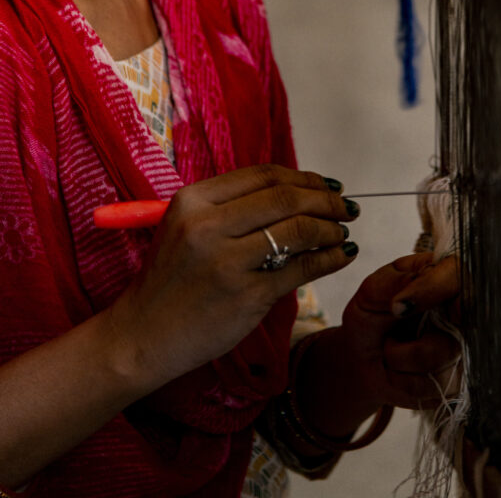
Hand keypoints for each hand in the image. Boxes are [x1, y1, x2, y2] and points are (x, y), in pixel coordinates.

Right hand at [105, 164, 358, 389]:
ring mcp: (227, 261)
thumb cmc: (170, 281)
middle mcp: (208, 225)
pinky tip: (341, 255)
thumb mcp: (187, 228)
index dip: (303, 178)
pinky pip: (300, 268)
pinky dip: (329, 258)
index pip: (263, 175)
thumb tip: (295, 192)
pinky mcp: (246, 295)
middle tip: (347, 206)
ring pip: (297, 229)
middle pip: (285, 197)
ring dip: (330, 228)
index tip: (326, 186)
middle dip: (325, 199)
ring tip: (343, 231)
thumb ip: (231, 207)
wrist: (141, 336)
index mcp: (193, 200)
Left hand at [339, 253, 462, 411]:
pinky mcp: (458, 381)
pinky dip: (404, 380)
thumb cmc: (371, 316)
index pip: (457, 274)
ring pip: (439, 355)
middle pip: (460, 319)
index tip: (399, 306)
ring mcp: (463, 347)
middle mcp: (462, 310)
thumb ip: (398, 281)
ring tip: (390, 347)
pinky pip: (435, 384)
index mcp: (444, 275)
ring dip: (399, 356)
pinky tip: (398, 370)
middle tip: (389, 335)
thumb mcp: (373, 290)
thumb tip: (418, 285)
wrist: (361, 361)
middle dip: (413, 335)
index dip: (435, 288)